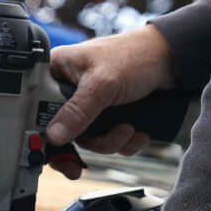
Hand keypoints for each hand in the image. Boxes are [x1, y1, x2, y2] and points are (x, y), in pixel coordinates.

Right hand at [47, 25, 177, 179]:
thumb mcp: (102, 83)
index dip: (43, 135)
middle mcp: (69, 90)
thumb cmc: (136, 55)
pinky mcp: (106, 114)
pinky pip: (106, 140)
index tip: (56, 154)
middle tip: (92, 155)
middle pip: (62, 132)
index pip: (37, 111)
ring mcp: (88, 104)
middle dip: (88, 143)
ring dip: (110, 142)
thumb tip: (53, 136)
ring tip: (128, 129)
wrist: (173, 59)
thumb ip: (77, 111)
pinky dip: (123, 142)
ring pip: (87, 140)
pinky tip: (136, 132)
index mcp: (56, 73)